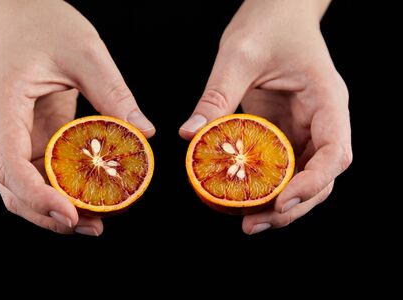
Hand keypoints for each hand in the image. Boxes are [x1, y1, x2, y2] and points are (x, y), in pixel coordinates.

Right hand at [0, 0, 154, 234]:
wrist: (26, 16)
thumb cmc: (47, 26)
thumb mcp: (87, 53)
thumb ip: (114, 93)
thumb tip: (144, 133)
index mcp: (3, 105)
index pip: (10, 164)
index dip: (38, 197)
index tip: (70, 215)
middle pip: (13, 188)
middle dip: (48, 215)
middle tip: (92, 226)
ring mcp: (13, 136)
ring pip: (24, 188)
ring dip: (55, 210)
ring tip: (96, 222)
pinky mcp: (31, 137)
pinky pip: (41, 173)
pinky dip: (62, 191)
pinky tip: (90, 197)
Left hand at [179, 0, 351, 233]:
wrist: (275, 11)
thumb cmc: (267, 24)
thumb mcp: (239, 55)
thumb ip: (217, 95)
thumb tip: (189, 133)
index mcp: (327, 99)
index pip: (336, 153)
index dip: (313, 184)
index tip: (282, 201)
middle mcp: (323, 119)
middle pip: (322, 176)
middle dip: (294, 206)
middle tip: (255, 224)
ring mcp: (306, 127)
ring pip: (303, 176)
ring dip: (280, 203)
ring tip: (249, 222)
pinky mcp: (286, 130)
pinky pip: (283, 165)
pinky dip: (267, 186)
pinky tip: (244, 198)